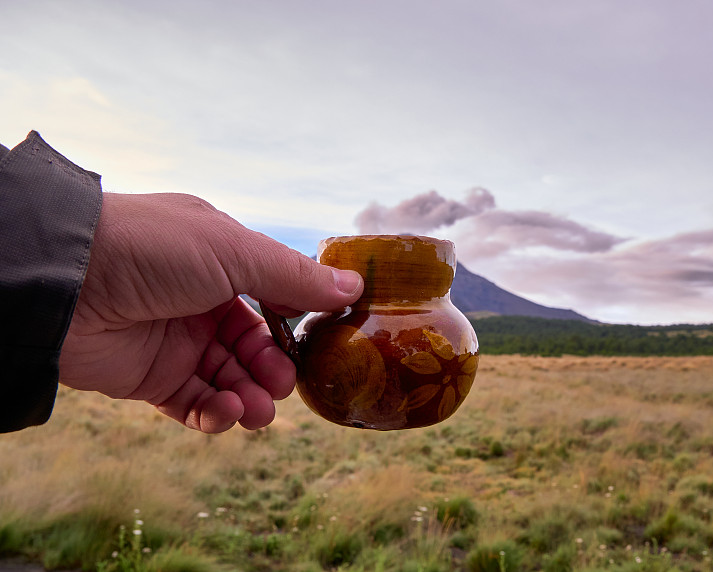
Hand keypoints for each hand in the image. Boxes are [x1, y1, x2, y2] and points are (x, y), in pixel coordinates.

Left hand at [59, 193, 362, 432]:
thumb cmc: (153, 249)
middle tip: (281, 385)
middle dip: (272, 369)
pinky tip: (224, 414)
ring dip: (248, 398)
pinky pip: (193, 404)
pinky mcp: (149, 378)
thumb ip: (293, 276)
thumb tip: (352, 286)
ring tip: (257, 412)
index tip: (322, 344)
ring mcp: (176, 340)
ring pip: (228, 378)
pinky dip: (214, 414)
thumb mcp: (234, 251)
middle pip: (254, 345)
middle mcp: (201, 301)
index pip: (273, 296)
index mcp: (221, 261)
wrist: (65, 280)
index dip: (297, 322)